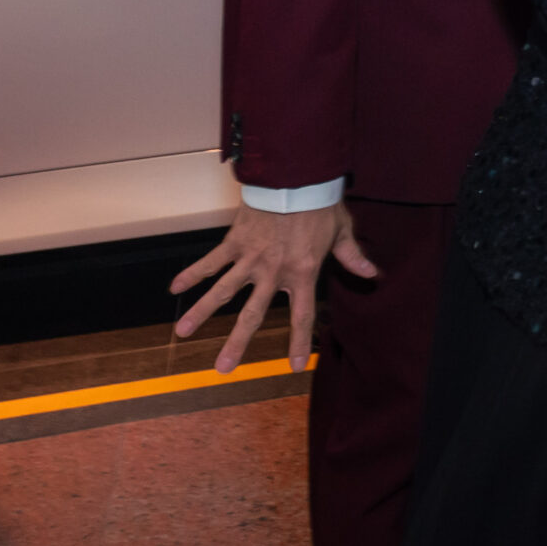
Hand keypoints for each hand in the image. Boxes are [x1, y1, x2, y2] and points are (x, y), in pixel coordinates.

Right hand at [168, 202, 376, 373]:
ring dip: (201, 312)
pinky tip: (174, 288)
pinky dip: (192, 273)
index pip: (302, 315)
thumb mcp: (342, 231)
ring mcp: (251, 257)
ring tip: (181, 332)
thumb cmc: (321, 205)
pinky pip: (211, 261)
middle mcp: (273, 271)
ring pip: (223, 291)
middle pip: (253, 314)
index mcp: (303, 272)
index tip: (295, 367)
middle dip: (237, 343)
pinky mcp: (235, 241)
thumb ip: (352, 256)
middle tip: (222, 368)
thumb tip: (372, 274)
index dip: (300, 341)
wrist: (297, 177)